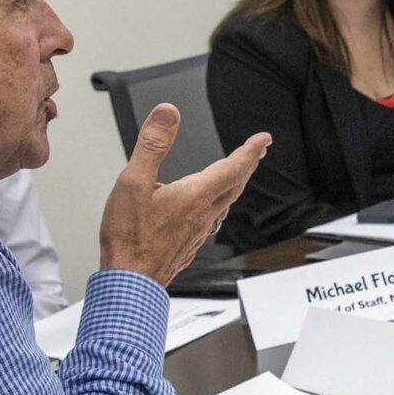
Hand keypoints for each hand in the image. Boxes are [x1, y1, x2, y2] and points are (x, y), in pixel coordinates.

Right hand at [98, 104, 270, 282]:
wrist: (130, 281)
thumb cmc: (130, 237)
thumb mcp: (134, 181)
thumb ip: (152, 144)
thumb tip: (167, 114)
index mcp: (195, 195)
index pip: (232, 167)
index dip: (250, 150)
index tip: (263, 139)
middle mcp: (203, 214)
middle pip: (235, 185)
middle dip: (248, 165)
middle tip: (257, 152)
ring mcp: (198, 232)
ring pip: (225, 203)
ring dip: (235, 185)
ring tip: (237, 175)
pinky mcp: (188, 245)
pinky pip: (212, 220)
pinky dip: (218, 205)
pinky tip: (209, 209)